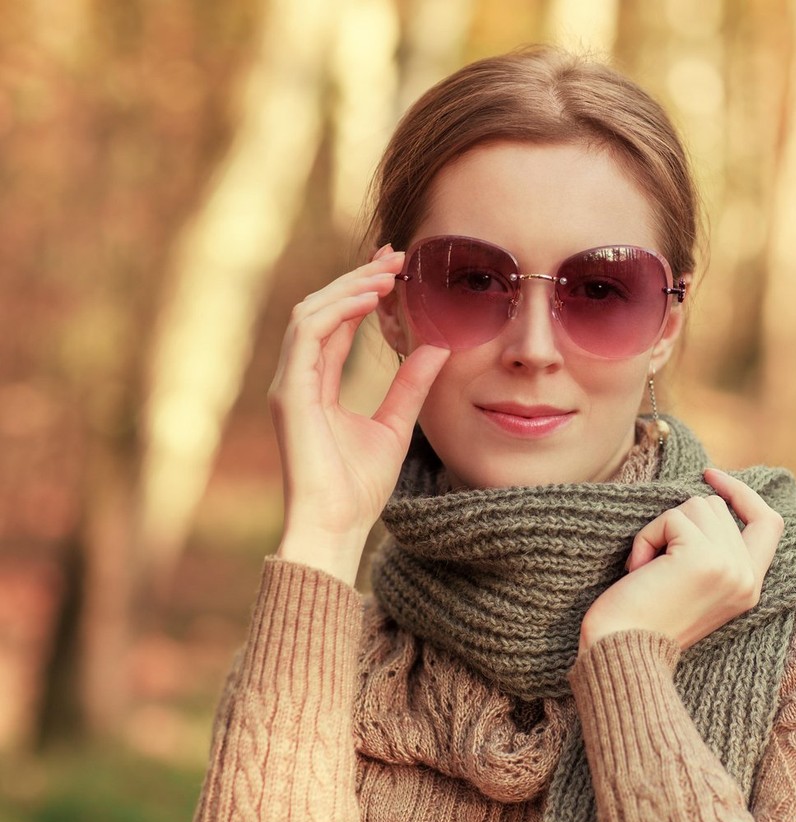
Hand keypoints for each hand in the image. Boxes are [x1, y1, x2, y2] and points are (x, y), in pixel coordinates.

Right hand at [268, 245, 448, 582]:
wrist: (336, 525)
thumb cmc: (359, 487)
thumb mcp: (396, 425)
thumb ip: (412, 385)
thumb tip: (439, 347)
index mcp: (318, 385)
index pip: (337, 324)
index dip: (363, 291)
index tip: (395, 268)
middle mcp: (298, 378)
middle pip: (322, 309)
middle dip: (358, 278)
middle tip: (396, 255)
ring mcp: (289, 384)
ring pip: (311, 313)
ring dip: (349, 286)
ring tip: (388, 270)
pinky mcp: (289, 393)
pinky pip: (308, 335)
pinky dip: (338, 310)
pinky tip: (370, 297)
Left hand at [579, 468, 783, 653]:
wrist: (622, 653)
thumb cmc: (642, 621)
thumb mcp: (693, 585)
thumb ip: (714, 552)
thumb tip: (707, 500)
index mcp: (749, 587)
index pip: (769, 523)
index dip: (743, 494)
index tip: (711, 476)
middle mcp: (747, 577)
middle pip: (716, 507)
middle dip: (678, 523)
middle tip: (655, 565)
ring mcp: (729, 566)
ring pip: (695, 505)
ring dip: (660, 530)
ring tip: (648, 570)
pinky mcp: (704, 558)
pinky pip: (671, 518)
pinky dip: (647, 537)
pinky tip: (638, 570)